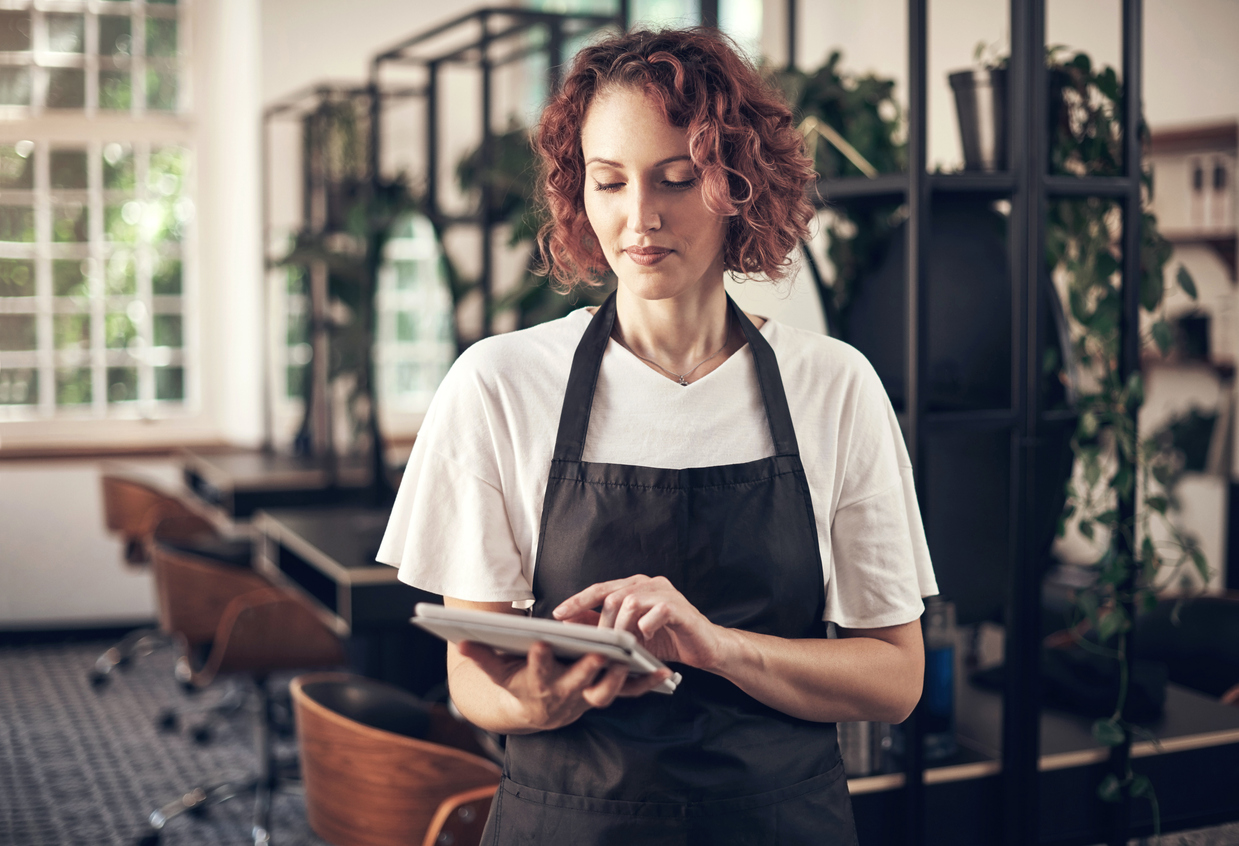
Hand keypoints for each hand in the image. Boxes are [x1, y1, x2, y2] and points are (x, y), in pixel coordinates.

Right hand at [455, 639, 672, 732]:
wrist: (533, 713)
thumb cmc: (515, 684)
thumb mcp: (497, 671)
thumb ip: (482, 656)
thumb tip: (460, 642)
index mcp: (538, 686)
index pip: (536, 673)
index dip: (537, 661)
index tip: (538, 643)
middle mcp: (565, 696)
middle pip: (578, 684)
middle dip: (587, 668)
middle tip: (597, 651)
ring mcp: (587, 698)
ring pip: (606, 690)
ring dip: (619, 673)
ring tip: (631, 652)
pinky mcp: (603, 695)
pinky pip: (627, 692)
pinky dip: (644, 683)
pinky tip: (661, 671)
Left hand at [552, 575, 725, 669]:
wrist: (705, 647)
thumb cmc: (667, 640)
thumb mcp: (629, 635)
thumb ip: (602, 626)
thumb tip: (569, 622)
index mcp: (635, 586)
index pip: (600, 589)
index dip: (578, 600)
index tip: (558, 613)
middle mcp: (649, 584)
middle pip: (613, 595)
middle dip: (600, 622)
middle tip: (598, 644)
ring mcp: (666, 593)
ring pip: (631, 601)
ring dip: (622, 626)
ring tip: (622, 645)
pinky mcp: (680, 608)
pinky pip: (657, 612)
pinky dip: (647, 627)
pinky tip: (647, 639)